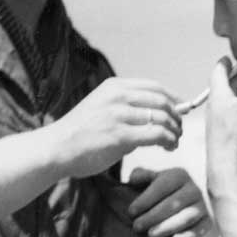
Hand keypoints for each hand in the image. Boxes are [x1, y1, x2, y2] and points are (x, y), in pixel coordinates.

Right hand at [50, 78, 180, 177]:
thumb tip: (156, 118)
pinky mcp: (120, 135)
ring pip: (163, 117)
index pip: (154, 87)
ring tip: (174, 142)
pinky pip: (157, 134)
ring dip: (175, 131)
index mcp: (113, 87)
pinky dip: (169, 140)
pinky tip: (168, 148)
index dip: (173, 99)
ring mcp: (118, 115)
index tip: (181, 111)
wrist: (55, 149)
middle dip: (177, 116)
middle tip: (179, 130)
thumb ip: (125, 109)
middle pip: (162, 100)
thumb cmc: (78, 134)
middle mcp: (117, 96)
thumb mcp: (100, 108)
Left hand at [126, 166, 210, 236]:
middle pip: (173, 204)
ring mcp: (203, 205)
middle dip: (153, 217)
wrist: (187, 195)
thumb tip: (132, 180)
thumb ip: (141, 176)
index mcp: (179, 175)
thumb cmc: (164, 188)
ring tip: (150, 235)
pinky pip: (200, 230)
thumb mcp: (153, 177)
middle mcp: (194, 188)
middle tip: (136, 227)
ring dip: (167, 228)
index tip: (131, 212)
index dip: (145, 200)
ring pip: (186, 218)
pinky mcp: (208, 221)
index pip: (161, 187)